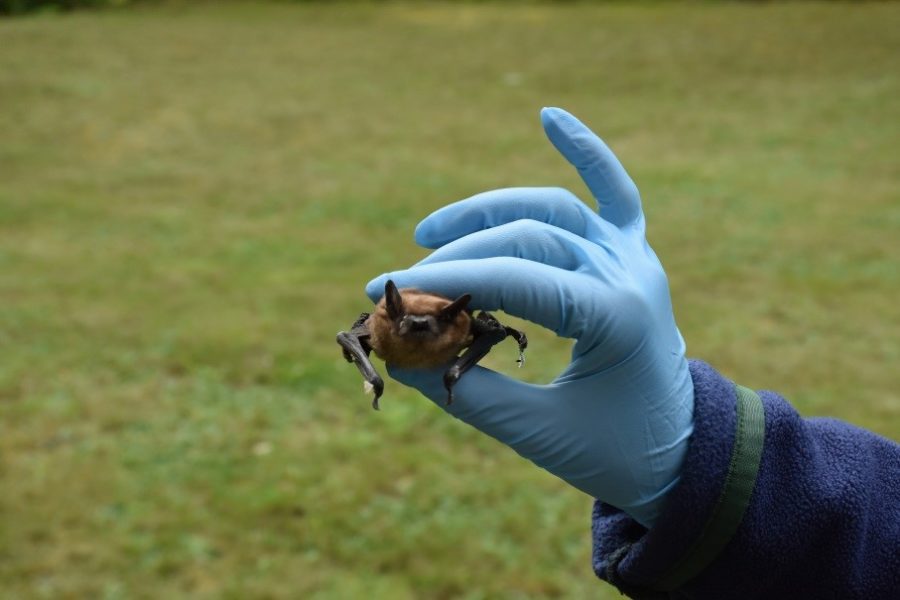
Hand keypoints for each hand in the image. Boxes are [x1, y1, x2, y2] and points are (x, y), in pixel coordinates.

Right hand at [366, 108, 693, 527]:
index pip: (514, 279)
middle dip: (456, 257)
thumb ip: (466, 393)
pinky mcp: (632, 254)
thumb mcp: (537, 434)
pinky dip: (585, 151)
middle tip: (402, 286)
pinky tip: (549, 117)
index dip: (444, 282)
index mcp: (616, 315)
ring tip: (428, 232)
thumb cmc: (614, 451)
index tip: (383, 292)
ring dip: (488, 211)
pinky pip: (613, 191)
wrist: (682, 451)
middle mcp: (629, 271)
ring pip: (551, 209)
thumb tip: (398, 359)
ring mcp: (633, 256)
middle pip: (526, 238)